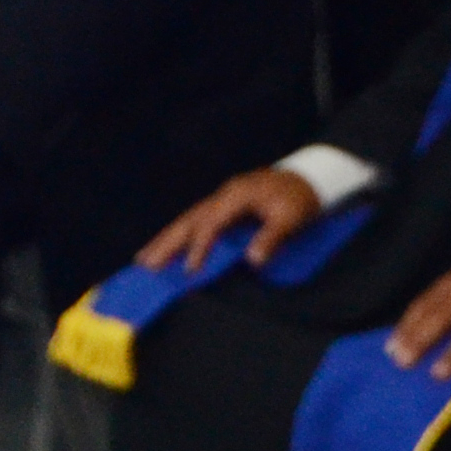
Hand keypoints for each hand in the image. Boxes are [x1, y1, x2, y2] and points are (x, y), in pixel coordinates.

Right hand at [140, 162, 327, 273]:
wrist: (307, 178)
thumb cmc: (300, 198)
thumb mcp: (292, 217)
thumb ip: (272, 238)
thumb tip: (252, 261)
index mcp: (236, 195)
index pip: (211, 224)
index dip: (200, 248)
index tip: (191, 272)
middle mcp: (222, 196)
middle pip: (188, 220)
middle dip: (166, 243)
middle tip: (145, 265)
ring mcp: (220, 199)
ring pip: (186, 220)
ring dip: (165, 240)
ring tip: (144, 260)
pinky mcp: (222, 206)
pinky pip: (194, 221)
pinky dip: (178, 235)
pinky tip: (165, 248)